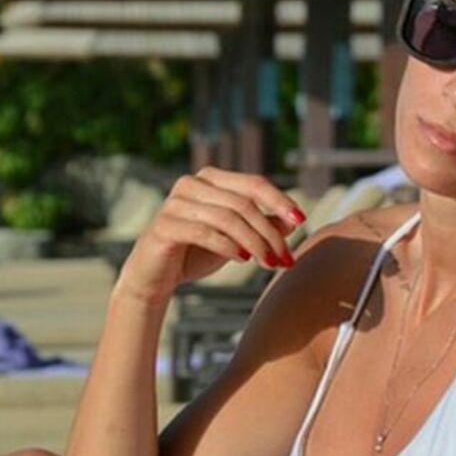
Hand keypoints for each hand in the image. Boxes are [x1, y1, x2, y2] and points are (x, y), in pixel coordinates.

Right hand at [116, 167, 305, 304]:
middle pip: (244, 203)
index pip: (254, 183)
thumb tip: (293, 219)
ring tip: (268, 263)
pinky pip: (205, 232)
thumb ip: (262, 226)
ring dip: (254, 242)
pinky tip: (242, 260)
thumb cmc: (196, 253)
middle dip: (269, 232)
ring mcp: (175, 202)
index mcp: (210, 179)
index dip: (280, 200)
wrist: (154, 277)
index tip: (301, 220)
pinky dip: (228, 246)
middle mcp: (191, 184)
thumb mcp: (236, 239)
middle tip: (285, 258)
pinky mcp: (165, 225)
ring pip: (228, 218)